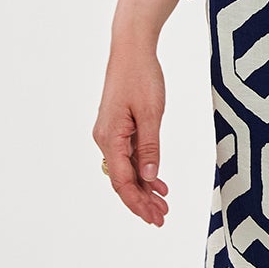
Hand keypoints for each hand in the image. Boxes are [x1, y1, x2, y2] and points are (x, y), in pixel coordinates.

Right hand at [92, 43, 169, 225]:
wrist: (131, 50)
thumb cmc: (141, 76)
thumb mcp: (151, 113)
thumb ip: (150, 146)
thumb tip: (149, 178)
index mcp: (110, 137)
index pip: (123, 181)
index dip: (137, 202)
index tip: (153, 217)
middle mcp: (105, 139)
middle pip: (123, 180)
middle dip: (142, 201)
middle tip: (162, 218)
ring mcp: (110, 134)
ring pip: (127, 170)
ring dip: (144, 189)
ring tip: (163, 206)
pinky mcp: (118, 127)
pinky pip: (129, 156)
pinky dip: (143, 171)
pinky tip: (158, 184)